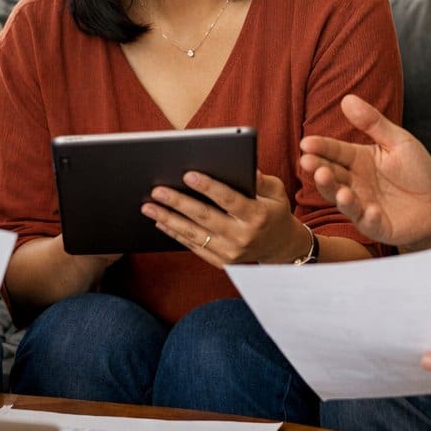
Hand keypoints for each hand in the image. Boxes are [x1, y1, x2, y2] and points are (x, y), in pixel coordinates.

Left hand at [142, 170, 310, 266]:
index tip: (188, 175)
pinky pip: (194, 247)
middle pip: (205, 217)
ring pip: (194, 234)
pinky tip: (161, 222)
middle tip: (157, 191)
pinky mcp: (222, 262)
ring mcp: (231, 252)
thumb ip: (261, 180)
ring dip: (168, 219)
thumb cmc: (275, 212)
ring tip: (148, 207)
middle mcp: (243, 236)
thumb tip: (247, 168)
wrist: (281, 248)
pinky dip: (176, 234)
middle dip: (178, 203)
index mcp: (257, 215)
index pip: (229, 199)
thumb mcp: (277, 192)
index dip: (208, 187)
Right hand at [299, 94, 430, 247]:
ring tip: (339, 189)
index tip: (306, 143)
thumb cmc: (414, 172)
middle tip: (308, 163)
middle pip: (332, 176)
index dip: (320, 147)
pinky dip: (368, 217)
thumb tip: (347, 99)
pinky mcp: (377, 226)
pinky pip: (369, 222)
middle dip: (319, 170)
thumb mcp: (399, 141)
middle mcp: (354, 183)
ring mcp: (362, 205)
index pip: (334, 151)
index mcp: (357, 160)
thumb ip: (374, 123)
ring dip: (337, 195)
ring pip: (343, 201)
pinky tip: (371, 209)